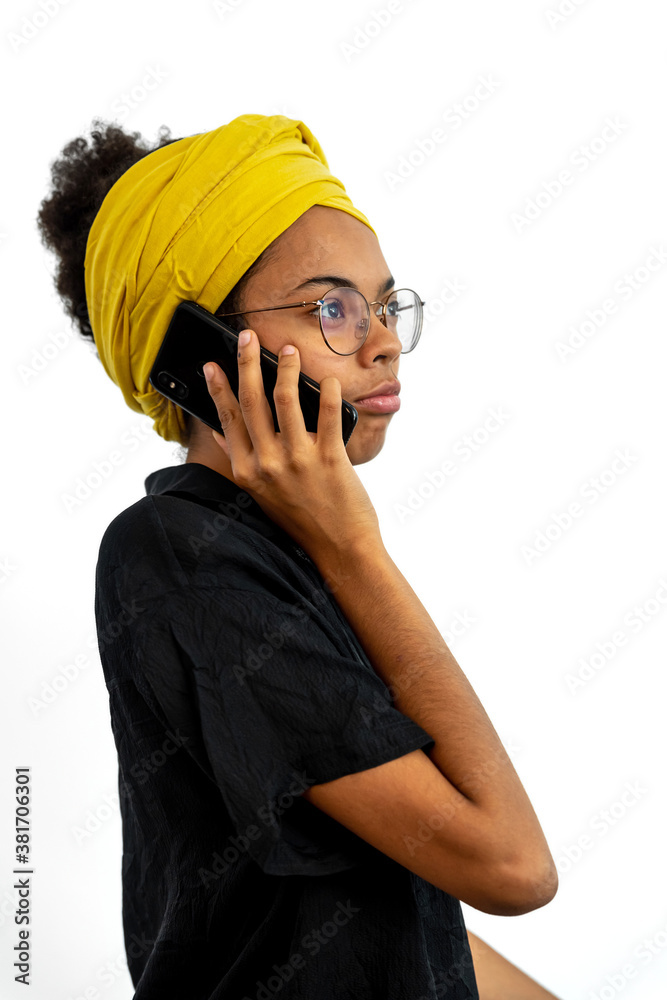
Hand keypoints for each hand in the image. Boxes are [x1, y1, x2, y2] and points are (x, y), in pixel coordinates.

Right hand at [202, 329, 381, 559]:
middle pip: (251, 400)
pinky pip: (326, 414)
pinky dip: (327, 391)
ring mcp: (298, 460)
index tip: (212, 363)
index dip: (219, 387)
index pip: (227, 418)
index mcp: (248, 471)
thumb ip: (240, 460)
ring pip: (285, 399)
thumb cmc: (301, 519)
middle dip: (247, 362)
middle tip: (248, 337)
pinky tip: (327, 380)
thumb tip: (220, 430)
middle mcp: (268, 463)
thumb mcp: (260, 493)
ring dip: (286, 368)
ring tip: (289, 351)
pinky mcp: (329, 458)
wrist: (339, 549)